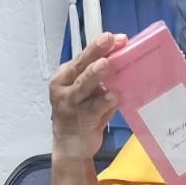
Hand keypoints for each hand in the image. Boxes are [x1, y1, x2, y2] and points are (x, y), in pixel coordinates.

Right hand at [49, 33, 126, 160]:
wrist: (71, 147)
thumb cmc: (82, 115)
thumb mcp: (88, 93)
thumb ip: (100, 79)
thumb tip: (122, 59)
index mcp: (64, 76)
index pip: (82, 57)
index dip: (98, 46)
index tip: (116, 38)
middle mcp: (64, 87)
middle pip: (80, 66)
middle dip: (95, 51)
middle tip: (109, 39)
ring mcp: (70, 104)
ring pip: (83, 84)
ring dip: (95, 74)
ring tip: (106, 64)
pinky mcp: (80, 119)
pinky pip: (94, 108)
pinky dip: (104, 101)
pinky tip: (113, 95)